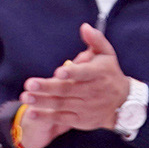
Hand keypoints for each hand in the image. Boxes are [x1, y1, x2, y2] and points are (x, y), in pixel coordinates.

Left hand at [18, 25, 130, 147]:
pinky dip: (46, 116)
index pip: (84, 73)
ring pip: (61, 104)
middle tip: (29, 84)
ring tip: (25, 97)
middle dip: (47, 87)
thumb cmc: (110, 73)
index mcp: (98, 73)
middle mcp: (93, 91)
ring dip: (42, 102)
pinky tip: (31, 112)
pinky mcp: (80, 120)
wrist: (122, 103)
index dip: (72, 73)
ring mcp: (86, 107)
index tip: (58, 72)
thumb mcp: (107, 54)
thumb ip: (96, 40)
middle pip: (67, 90)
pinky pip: (61, 118)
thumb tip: (84, 27)